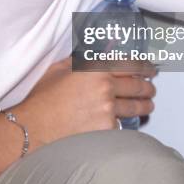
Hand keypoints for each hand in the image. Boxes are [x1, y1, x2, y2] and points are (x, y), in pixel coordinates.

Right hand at [14, 57, 155, 149]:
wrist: (32, 128)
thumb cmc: (42, 99)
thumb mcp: (60, 69)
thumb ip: (82, 59)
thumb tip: (98, 53)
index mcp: (95, 69)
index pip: (131, 64)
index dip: (145, 67)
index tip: (151, 70)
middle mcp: (105, 87)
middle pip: (138, 86)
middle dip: (148, 87)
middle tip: (151, 89)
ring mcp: (107, 110)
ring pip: (135, 107)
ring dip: (144, 106)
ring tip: (147, 106)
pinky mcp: (106, 130)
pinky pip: (122, 125)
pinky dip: (125, 124)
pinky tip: (127, 124)